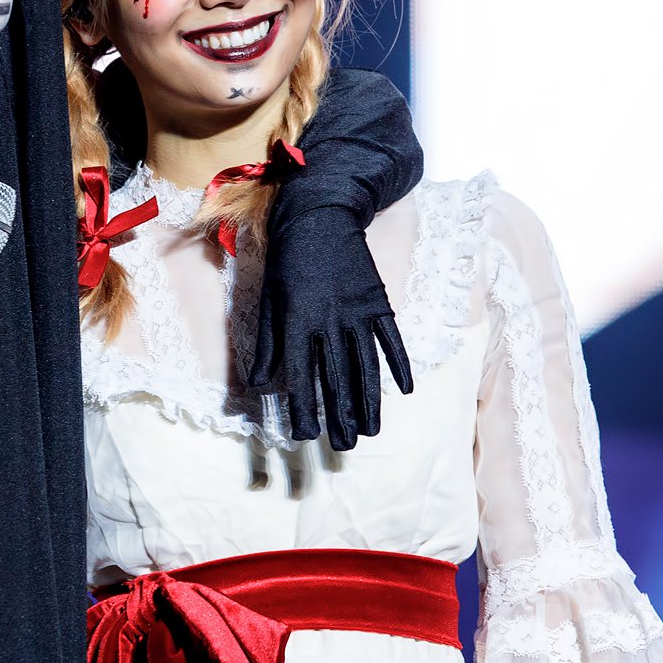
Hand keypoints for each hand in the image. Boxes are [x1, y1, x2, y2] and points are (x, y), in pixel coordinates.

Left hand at [249, 206, 410, 450]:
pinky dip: (399, 365)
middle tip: (344, 447)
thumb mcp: (268, 298)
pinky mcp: (378, 302)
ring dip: (369, 402)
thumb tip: (258, 382)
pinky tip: (404, 391)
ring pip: (366, 367)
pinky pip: (391, 341)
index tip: (305, 437)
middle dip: (339, 416)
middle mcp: (329, 322)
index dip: (302, 409)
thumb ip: (268, 343)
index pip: (300, 377)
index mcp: (297, 322)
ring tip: (370, 431)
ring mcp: (357, 313)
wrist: (321, 215)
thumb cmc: (287, 260)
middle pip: (337, 380)